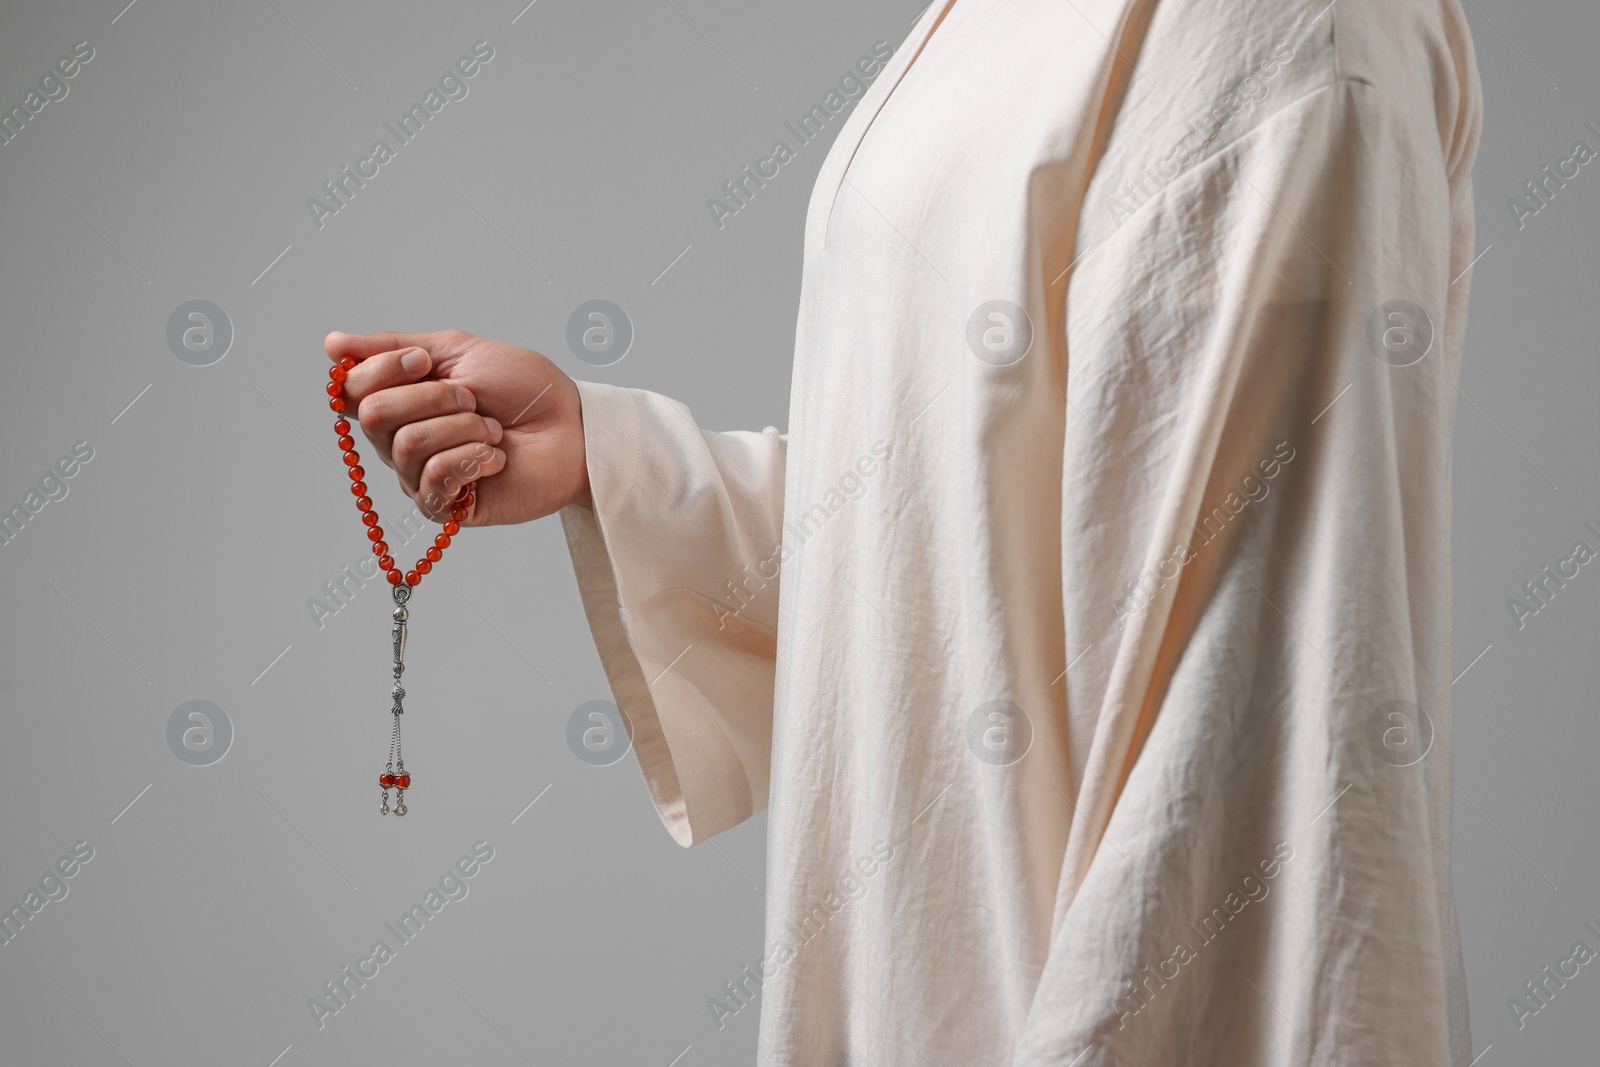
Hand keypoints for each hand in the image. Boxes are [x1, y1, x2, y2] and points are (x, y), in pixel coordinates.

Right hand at [325, 329, 590, 525]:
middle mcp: (402, 441)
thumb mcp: (459, 350)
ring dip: (462, 428)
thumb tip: (331, 344)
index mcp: (401, 401)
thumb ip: (394, 347)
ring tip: (493, 431)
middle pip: (373, 417)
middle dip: (432, 398)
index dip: (384, 370)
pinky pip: (431, 481)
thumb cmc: (526, 389)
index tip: (427, 361)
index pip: (351, 390)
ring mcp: (422, 476)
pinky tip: (498, 458)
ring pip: (406, 445)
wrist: (575, 427)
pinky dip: (472, 459)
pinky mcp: (447, 508)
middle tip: (474, 400)